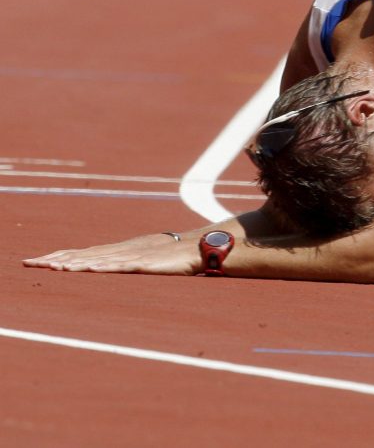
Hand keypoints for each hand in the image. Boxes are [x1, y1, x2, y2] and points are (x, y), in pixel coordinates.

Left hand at [24, 232, 201, 275]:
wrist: (199, 248)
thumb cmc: (174, 257)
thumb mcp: (146, 259)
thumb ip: (127, 263)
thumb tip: (108, 268)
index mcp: (120, 250)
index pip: (83, 253)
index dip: (59, 257)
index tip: (36, 261)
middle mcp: (122, 250)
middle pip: (84, 255)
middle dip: (56, 260)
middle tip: (31, 263)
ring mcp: (134, 256)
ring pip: (99, 260)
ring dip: (75, 264)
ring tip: (53, 268)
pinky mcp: (148, 264)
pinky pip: (124, 266)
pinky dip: (106, 267)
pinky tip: (92, 269)